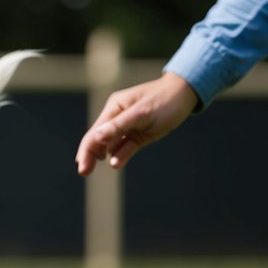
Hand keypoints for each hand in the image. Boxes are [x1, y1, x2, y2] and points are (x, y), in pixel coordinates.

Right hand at [76, 72, 198, 174]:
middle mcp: (117, 117)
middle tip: (84, 172)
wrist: (186, 95)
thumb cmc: (165, 100)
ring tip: (106, 166)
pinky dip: (121, 155)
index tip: (81, 166)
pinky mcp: (138, 135)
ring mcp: (127, 127)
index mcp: (114, 108)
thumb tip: (96, 137)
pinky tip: (117, 163)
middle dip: (91, 155)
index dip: (86, 149)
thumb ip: (118, 126)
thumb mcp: (142, 113)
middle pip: (98, 140)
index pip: (95, 132)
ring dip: (107, 156)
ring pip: (111, 145)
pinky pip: (125, 147)